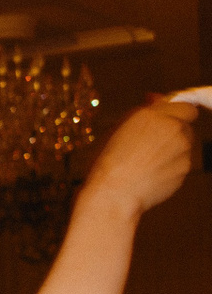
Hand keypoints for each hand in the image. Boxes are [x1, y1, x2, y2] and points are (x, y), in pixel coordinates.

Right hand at [84, 100, 196, 214]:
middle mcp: (172, 128)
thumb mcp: (116, 129)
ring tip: (148, 162)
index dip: (177, 112)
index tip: (168, 119)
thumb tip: (155, 98)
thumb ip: (141, 111)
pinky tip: (150, 174)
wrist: (113, 195)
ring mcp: (182, 149)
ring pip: (185, 145)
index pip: (184, 106)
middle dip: (174, 131)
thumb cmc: (108, 165)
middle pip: (186, 125)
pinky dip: (170, 167)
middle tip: (152, 144)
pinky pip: (181, 164)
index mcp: (153, 115)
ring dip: (172, 149)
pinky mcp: (184, 169)